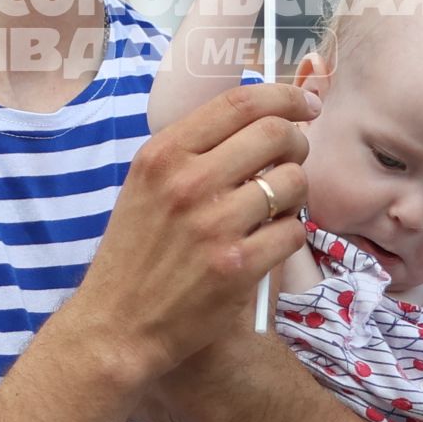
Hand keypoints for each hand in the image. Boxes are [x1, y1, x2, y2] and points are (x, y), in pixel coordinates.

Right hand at [64, 82, 314, 389]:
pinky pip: (293, 231)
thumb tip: (255, 119)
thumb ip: (192, 151)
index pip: (239, 102)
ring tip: (276, 207)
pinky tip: (269, 241)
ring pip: (292, 182)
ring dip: (295, 192)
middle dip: (296, 142)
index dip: (282, 97)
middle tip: (292, 158)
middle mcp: (188, 182)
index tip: (304, 104)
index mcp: (163, 155)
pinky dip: (290, 233)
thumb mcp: (145, 186)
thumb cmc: (135, 253)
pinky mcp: (238, 267)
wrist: (117, 324)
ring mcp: (214, 225)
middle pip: (275, 134)